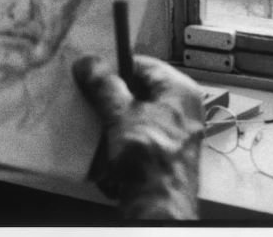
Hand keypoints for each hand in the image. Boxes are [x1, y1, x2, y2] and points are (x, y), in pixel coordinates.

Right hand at [74, 54, 203, 219]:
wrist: (158, 208)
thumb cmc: (154, 166)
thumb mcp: (121, 114)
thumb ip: (104, 85)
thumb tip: (91, 65)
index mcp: (181, 92)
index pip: (143, 64)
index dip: (115, 67)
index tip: (93, 71)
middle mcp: (181, 111)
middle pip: (137, 92)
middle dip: (111, 99)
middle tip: (92, 100)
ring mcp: (171, 135)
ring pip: (132, 117)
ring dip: (111, 123)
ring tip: (100, 130)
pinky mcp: (159, 155)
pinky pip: (133, 139)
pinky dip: (117, 143)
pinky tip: (107, 152)